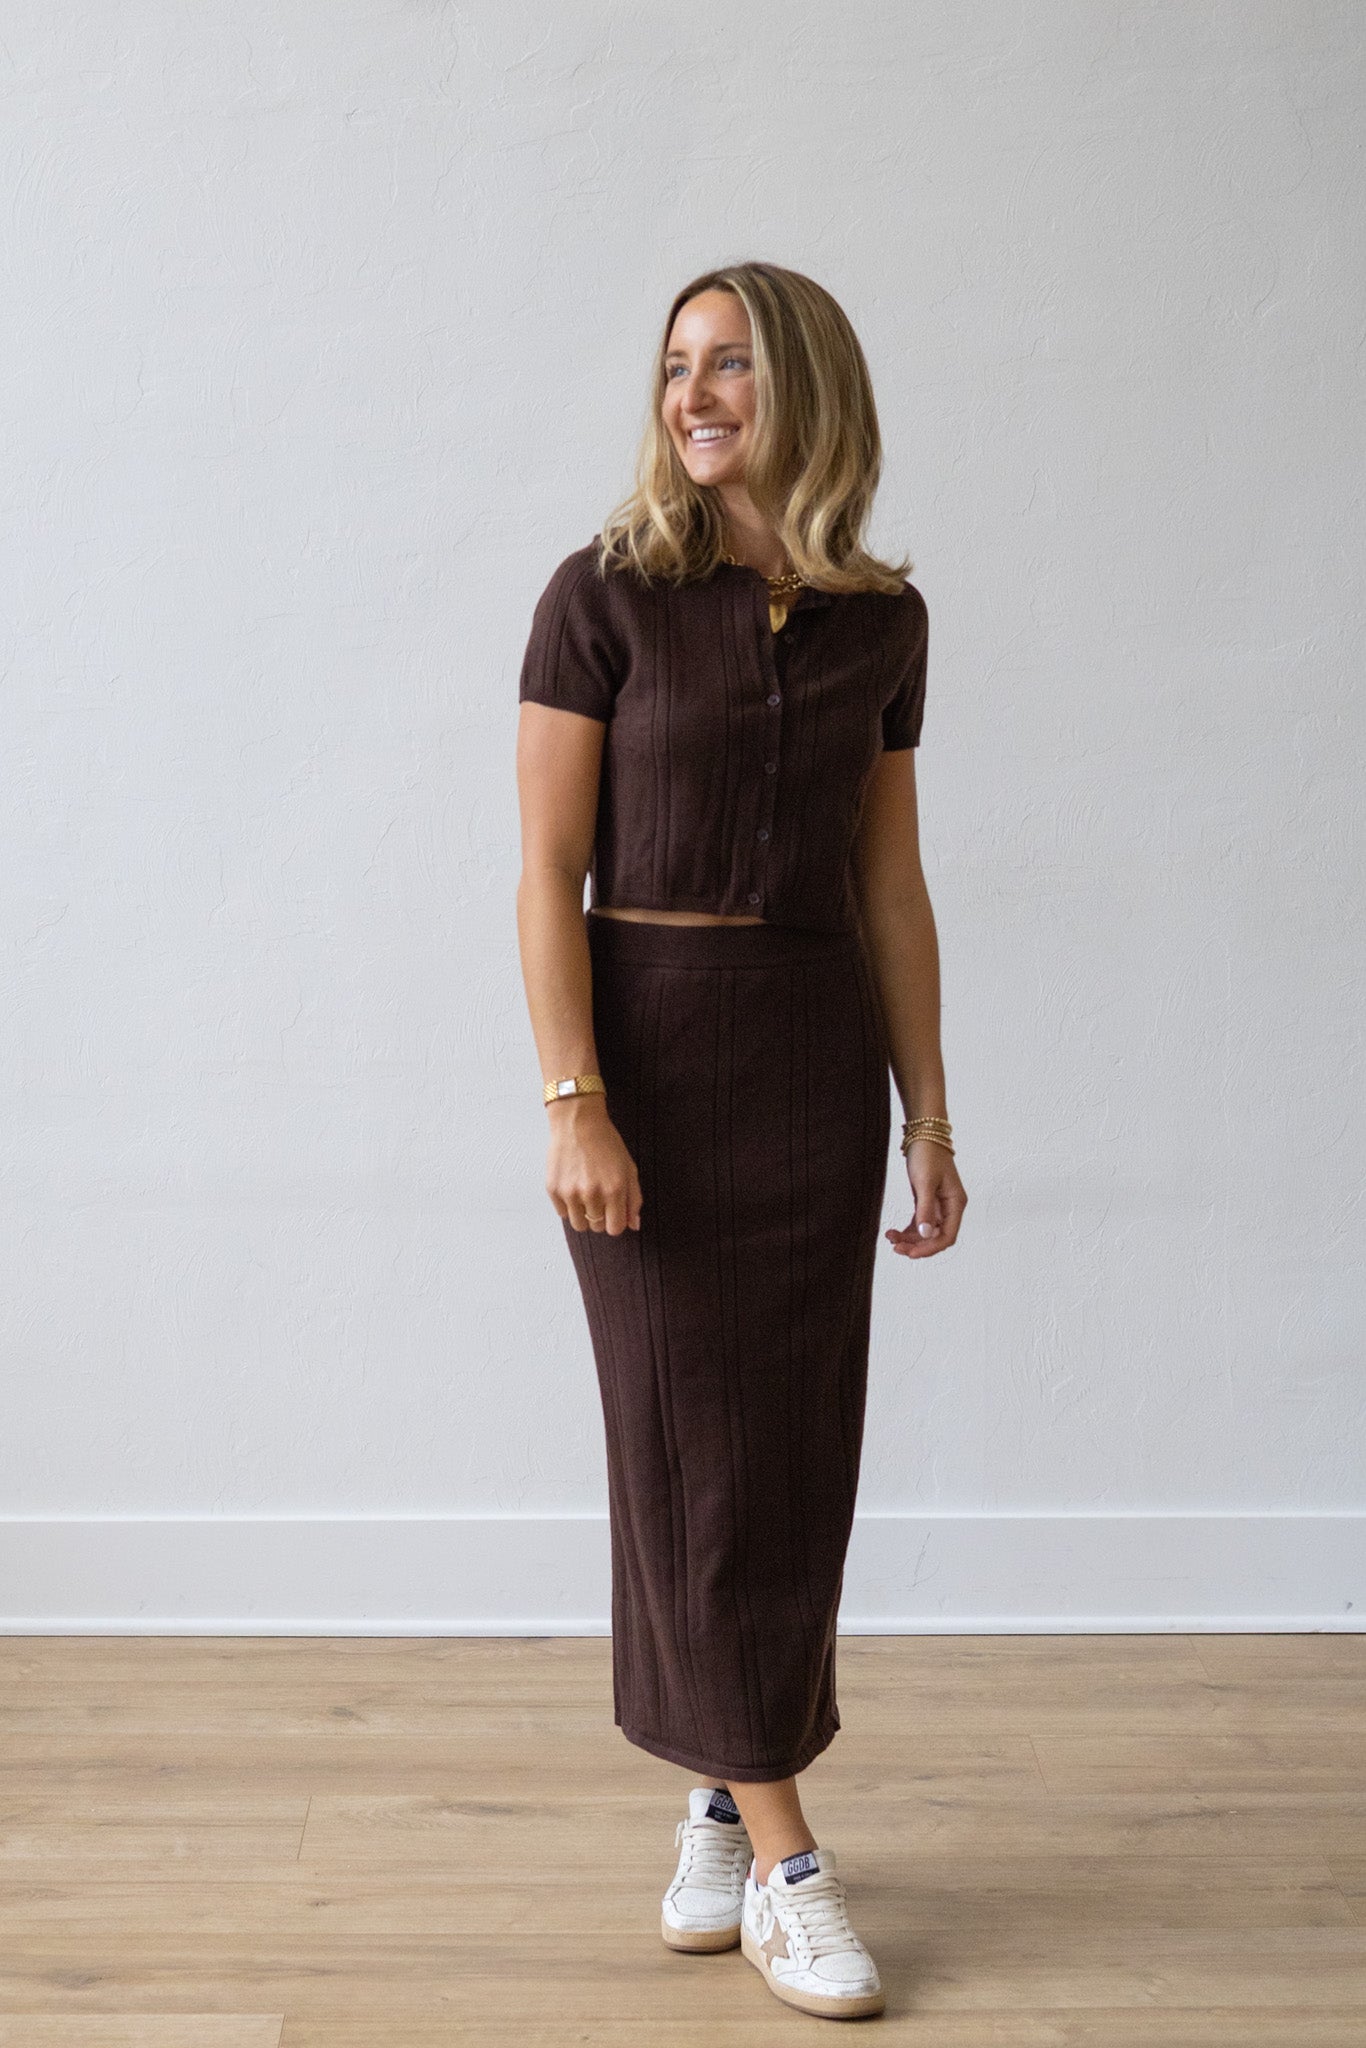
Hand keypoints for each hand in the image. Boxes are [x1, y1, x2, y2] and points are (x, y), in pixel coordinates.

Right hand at [546, 1099, 642, 1233]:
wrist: (577, 1122)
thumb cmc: (605, 1142)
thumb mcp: (628, 1168)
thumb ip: (634, 1199)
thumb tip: (634, 1225)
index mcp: (614, 1189)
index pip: (615, 1228)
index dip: (615, 1222)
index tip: (613, 1213)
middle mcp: (592, 1194)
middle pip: (597, 1227)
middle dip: (600, 1216)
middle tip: (599, 1196)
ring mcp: (570, 1192)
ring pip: (578, 1225)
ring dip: (583, 1214)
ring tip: (585, 1194)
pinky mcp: (553, 1189)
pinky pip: (563, 1213)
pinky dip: (568, 1205)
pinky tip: (573, 1186)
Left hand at [885, 1141, 965, 1257]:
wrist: (923, 1134)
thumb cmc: (928, 1154)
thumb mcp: (925, 1182)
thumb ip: (925, 1209)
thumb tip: (925, 1234)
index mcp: (955, 1204)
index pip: (947, 1236)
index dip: (930, 1248)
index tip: (910, 1253)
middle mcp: (950, 1208)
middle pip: (936, 1237)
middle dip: (917, 1246)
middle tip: (896, 1248)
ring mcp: (938, 1206)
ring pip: (925, 1232)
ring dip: (910, 1239)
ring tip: (891, 1239)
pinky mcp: (927, 1201)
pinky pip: (919, 1223)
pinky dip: (907, 1230)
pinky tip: (893, 1232)